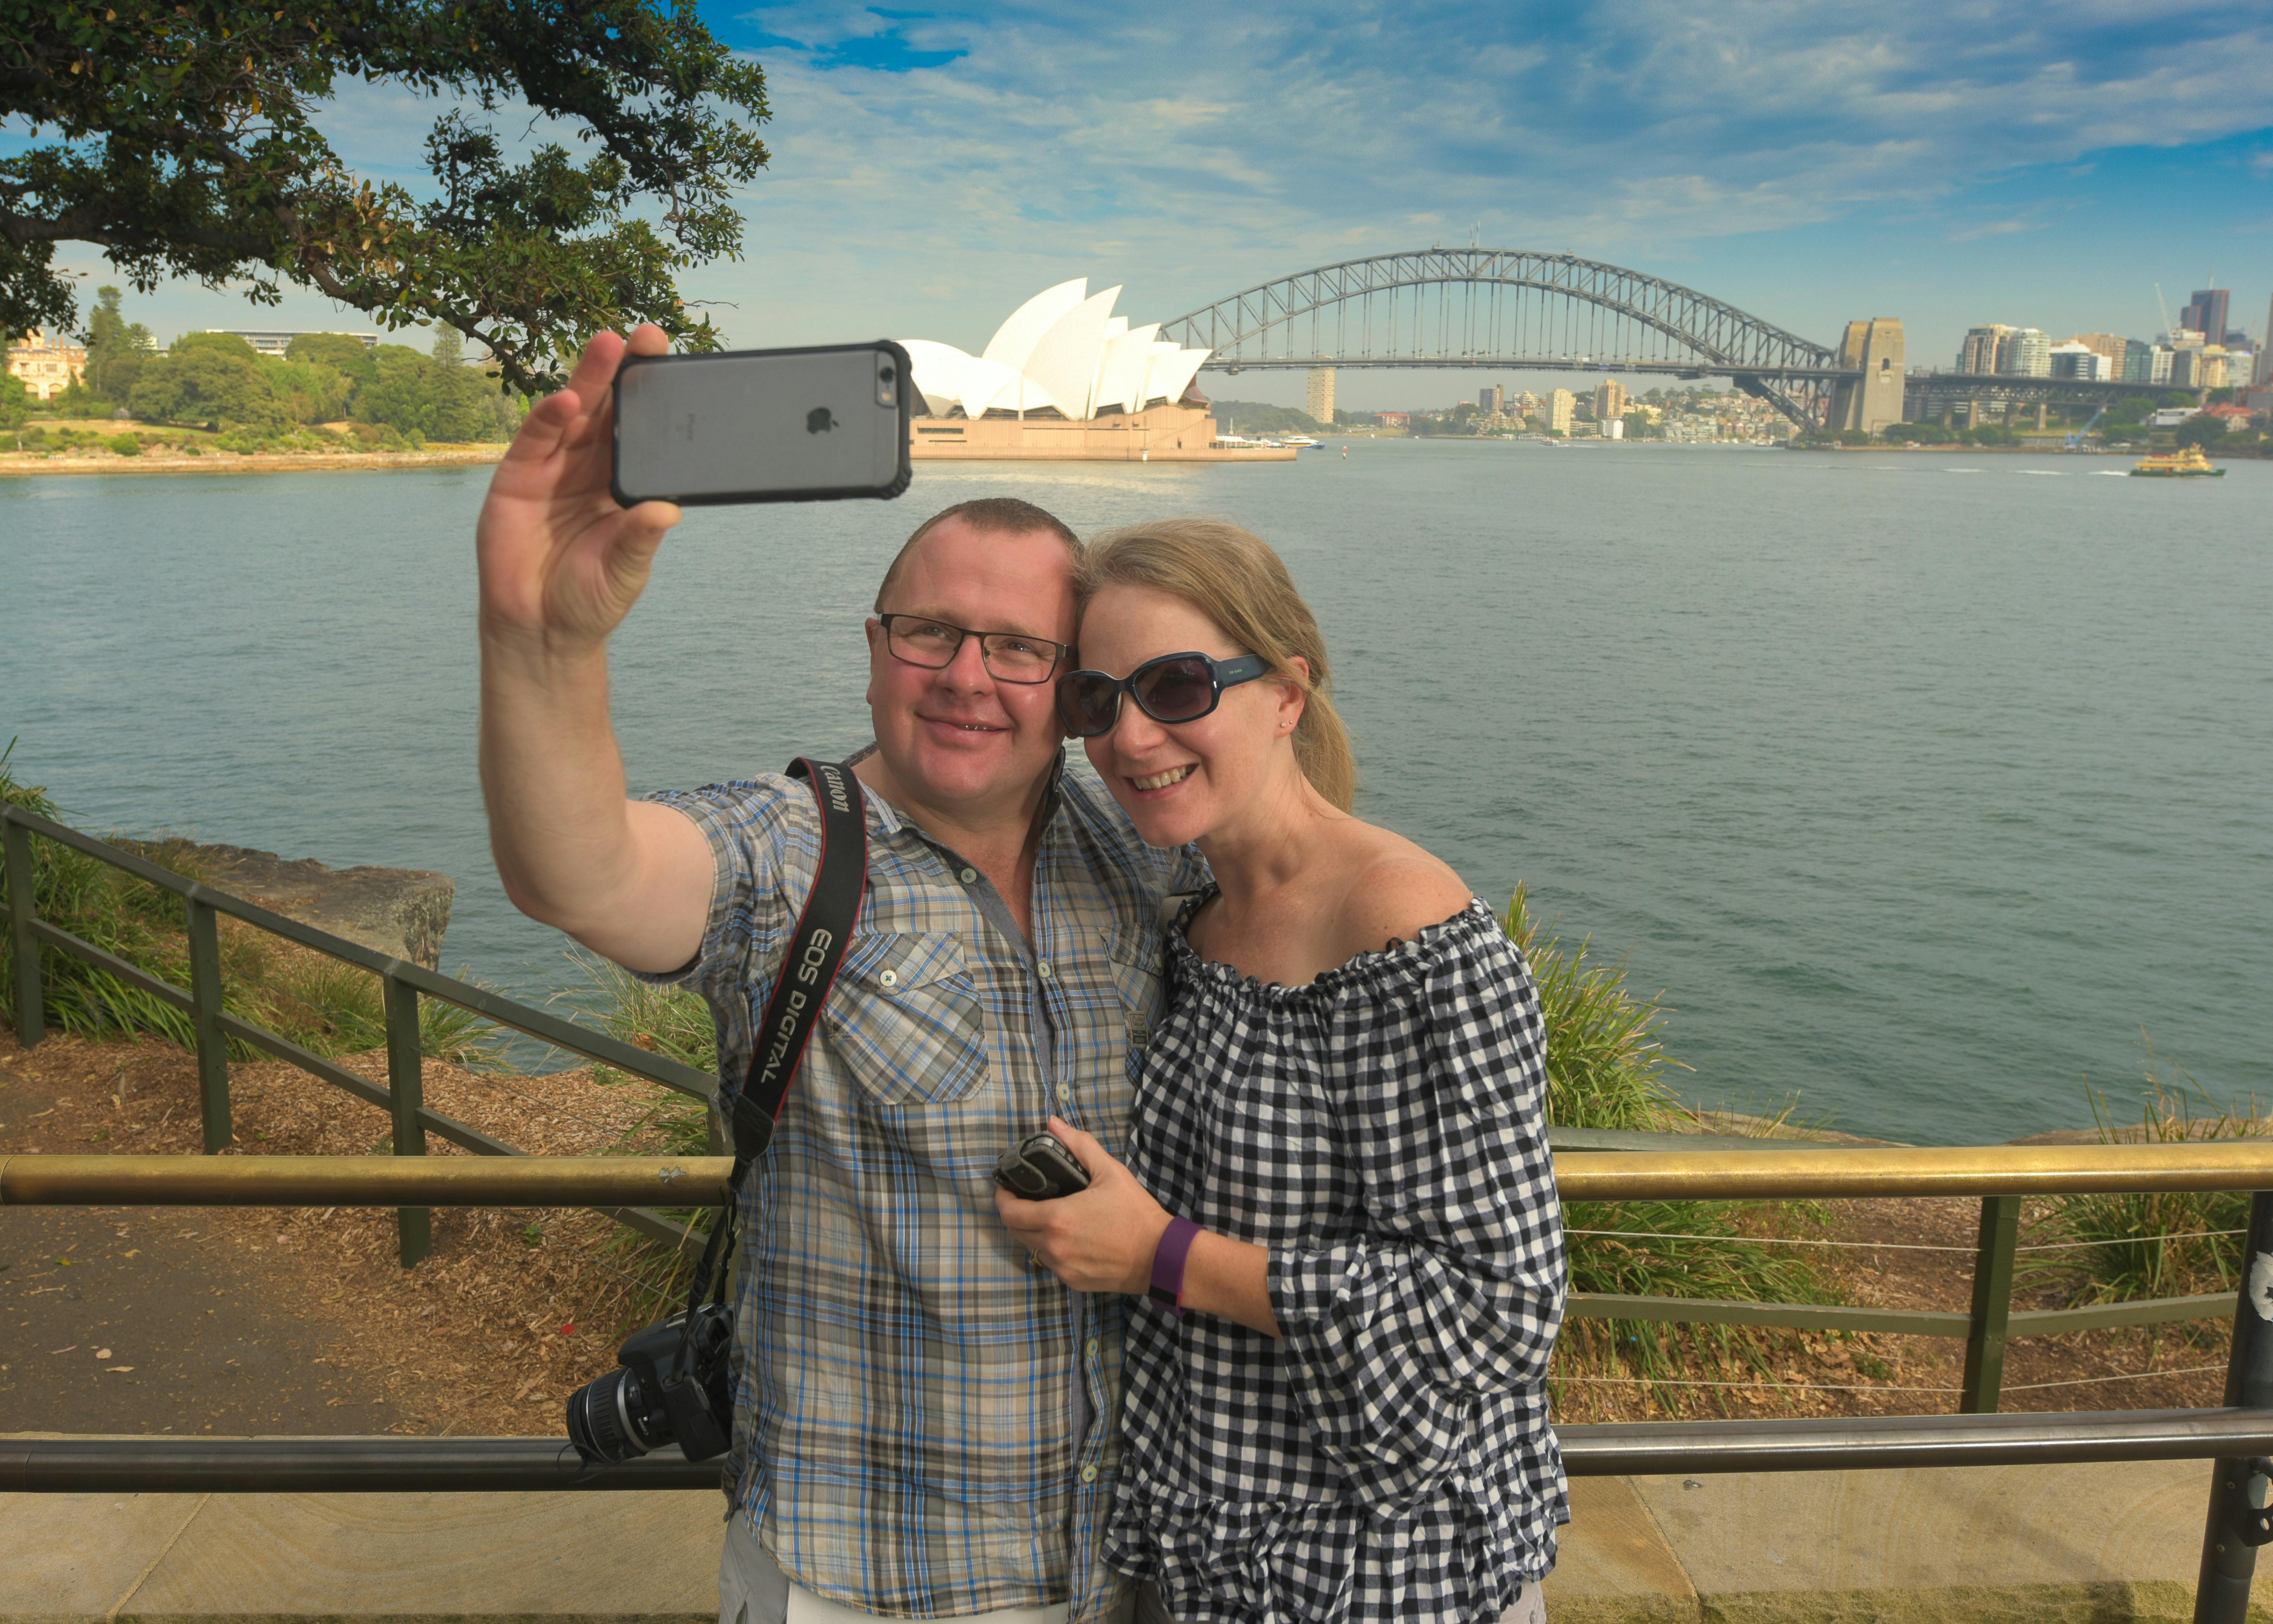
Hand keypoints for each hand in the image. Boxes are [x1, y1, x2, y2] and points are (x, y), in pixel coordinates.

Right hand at [476, 324, 681, 656]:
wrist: (540, 630)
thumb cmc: (590, 598)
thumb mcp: (625, 570)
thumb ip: (641, 538)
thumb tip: (667, 512)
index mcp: (623, 486)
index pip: (641, 435)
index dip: (653, 402)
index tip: (674, 368)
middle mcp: (589, 469)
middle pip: (609, 412)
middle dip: (624, 374)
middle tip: (646, 335)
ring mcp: (552, 470)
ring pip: (574, 415)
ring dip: (590, 380)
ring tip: (609, 346)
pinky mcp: (517, 478)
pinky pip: (536, 440)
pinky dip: (550, 418)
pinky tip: (568, 400)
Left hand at [995, 1118, 1171, 1294]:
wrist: (1159, 1256)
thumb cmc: (1135, 1212)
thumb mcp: (1110, 1172)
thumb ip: (1079, 1145)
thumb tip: (1053, 1123)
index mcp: (1057, 1218)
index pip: (1010, 1212)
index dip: (1003, 1199)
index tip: (1007, 1188)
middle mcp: (1053, 1246)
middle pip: (1015, 1231)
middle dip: (1015, 1214)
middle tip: (1026, 1199)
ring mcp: (1062, 1267)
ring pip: (1032, 1248)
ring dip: (1033, 1232)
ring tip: (1049, 1216)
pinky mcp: (1073, 1282)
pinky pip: (1051, 1263)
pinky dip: (1053, 1249)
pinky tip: (1069, 1237)